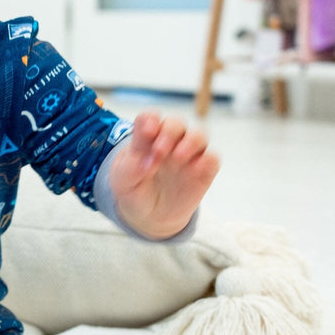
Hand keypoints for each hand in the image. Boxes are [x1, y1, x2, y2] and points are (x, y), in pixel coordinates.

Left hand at [109, 112, 219, 238]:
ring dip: (191, 142)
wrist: (148, 216)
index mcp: (146, 138)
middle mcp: (169, 142)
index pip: (150, 117)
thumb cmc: (133, 190)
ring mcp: (188, 155)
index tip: (147, 132)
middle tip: (159, 151)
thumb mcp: (123, 180)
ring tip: (178, 158)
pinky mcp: (203, 171)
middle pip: (176, 122)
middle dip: (169, 132)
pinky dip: (207, 160)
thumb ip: (132, 166)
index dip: (150, 120)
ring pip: (199, 135)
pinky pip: (212, 158)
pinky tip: (195, 169)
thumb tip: (149, 160)